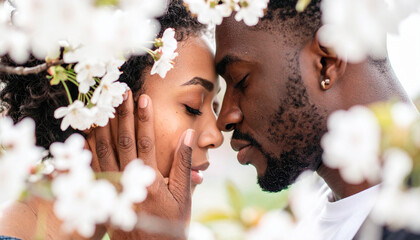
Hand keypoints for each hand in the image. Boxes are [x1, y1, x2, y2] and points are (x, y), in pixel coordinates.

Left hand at [86, 90, 194, 239]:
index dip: (145, 119)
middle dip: (123, 115)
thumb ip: (183, 163)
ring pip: (104, 152)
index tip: (143, 98)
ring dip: (103, 128)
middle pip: (123, 142)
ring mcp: (112, 189)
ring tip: (103, 107)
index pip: (146, 142)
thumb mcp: (183, 195)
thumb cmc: (171, 223)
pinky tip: (87, 135)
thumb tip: (187, 135)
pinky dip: (89, 150)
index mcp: (150, 180)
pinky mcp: (103, 196)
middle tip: (121, 94)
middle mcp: (128, 182)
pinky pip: (93, 169)